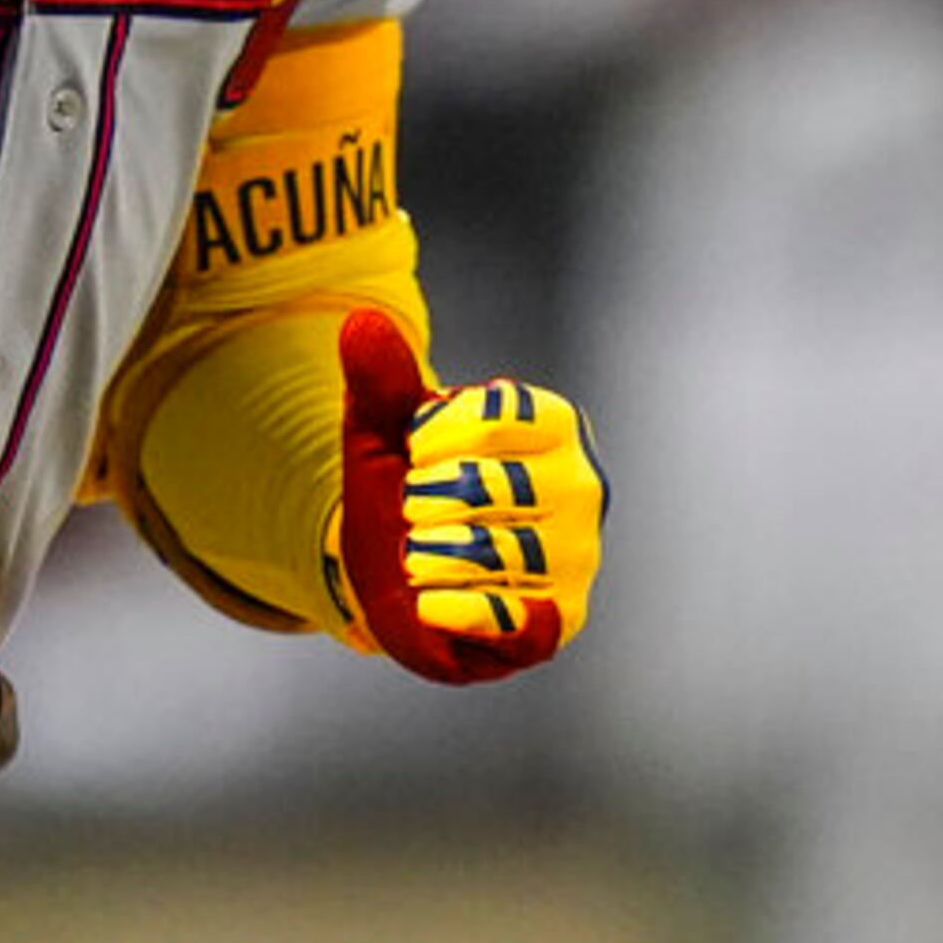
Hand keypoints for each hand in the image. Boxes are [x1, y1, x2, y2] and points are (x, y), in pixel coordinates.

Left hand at [333, 310, 602, 682]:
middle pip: (492, 486)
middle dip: (426, 502)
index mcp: (551, 424)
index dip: (434, 439)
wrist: (396, 569)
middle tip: (413, 512)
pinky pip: (517, 620)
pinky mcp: (559, 621)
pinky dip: (461, 612)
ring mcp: (576, 557)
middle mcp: (579, 486)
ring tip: (417, 557)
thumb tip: (363, 321)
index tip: (415, 453)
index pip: (495, 417)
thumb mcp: (382, 427)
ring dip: (430, 557)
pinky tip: (430, 605)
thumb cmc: (403, 484)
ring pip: (497, 553)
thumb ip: (380, 375)